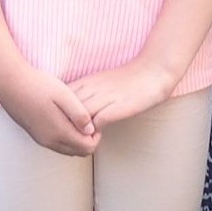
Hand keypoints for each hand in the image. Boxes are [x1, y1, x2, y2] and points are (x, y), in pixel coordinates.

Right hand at [0, 67, 102, 156]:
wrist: (9, 83)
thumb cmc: (38, 86)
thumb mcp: (64, 95)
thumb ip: (79, 114)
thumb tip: (91, 130)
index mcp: (59, 133)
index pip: (87, 148)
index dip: (96, 136)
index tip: (95, 119)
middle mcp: (50, 141)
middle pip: (78, 152)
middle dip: (88, 139)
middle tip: (88, 119)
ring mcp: (41, 139)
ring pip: (67, 149)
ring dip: (77, 139)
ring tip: (77, 117)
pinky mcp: (35, 134)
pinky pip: (56, 144)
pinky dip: (66, 137)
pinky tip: (64, 118)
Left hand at [64, 56, 180, 129]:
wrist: (154, 69)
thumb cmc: (129, 78)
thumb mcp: (102, 80)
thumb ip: (87, 91)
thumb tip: (74, 106)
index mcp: (87, 82)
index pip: (60, 98)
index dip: (57, 112)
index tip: (58, 122)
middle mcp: (92, 89)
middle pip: (66, 109)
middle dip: (62, 123)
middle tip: (63, 136)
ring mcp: (104, 98)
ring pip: (78, 117)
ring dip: (76, 130)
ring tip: (77, 141)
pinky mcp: (117, 108)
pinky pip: (96, 123)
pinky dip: (92, 133)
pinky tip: (94, 138)